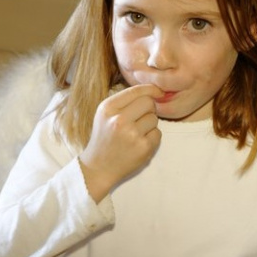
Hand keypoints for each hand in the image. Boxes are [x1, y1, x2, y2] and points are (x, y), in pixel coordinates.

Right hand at [78, 84, 163, 201]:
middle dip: (148, 109)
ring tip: (135, 134)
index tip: (158, 92)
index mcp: (108, 108)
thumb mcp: (105, 114)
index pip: (136, 91)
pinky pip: (158, 134)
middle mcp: (119, 120)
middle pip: (149, 102)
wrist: (98, 167)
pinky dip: (151, 138)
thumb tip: (154, 90)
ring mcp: (132, 135)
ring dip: (149, 125)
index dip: (151, 89)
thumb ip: (125, 100)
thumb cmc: (105, 138)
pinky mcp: (143, 148)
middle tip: (139, 119)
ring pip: (154, 118)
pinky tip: (138, 143)